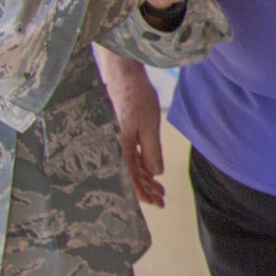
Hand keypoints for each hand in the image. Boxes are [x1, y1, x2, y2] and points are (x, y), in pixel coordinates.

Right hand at [98, 47, 166, 206]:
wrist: (121, 72)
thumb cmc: (135, 96)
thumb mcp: (148, 126)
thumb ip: (152, 151)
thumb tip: (155, 174)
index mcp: (119, 147)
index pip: (132, 179)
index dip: (145, 194)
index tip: (158, 203)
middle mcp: (113, 146)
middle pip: (130, 175)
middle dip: (147, 189)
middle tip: (162, 199)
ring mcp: (114, 139)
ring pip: (130, 165)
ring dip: (144, 178)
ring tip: (159, 187)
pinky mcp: (117, 132)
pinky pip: (128, 154)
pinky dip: (139, 163)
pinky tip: (149, 168)